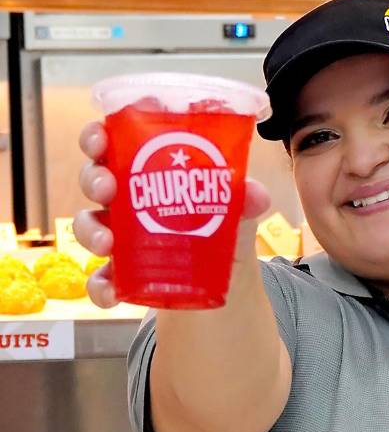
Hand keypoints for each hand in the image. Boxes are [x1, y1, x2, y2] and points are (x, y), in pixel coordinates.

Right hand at [73, 121, 270, 309]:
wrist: (224, 278)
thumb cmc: (219, 224)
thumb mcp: (234, 210)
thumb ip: (244, 200)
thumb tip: (256, 196)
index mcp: (146, 170)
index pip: (112, 143)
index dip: (97, 137)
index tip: (100, 140)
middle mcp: (126, 199)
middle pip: (95, 180)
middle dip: (94, 180)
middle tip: (106, 188)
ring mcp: (120, 236)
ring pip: (88, 226)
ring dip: (90, 231)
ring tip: (107, 243)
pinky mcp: (122, 274)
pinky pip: (100, 279)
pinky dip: (100, 287)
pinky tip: (111, 293)